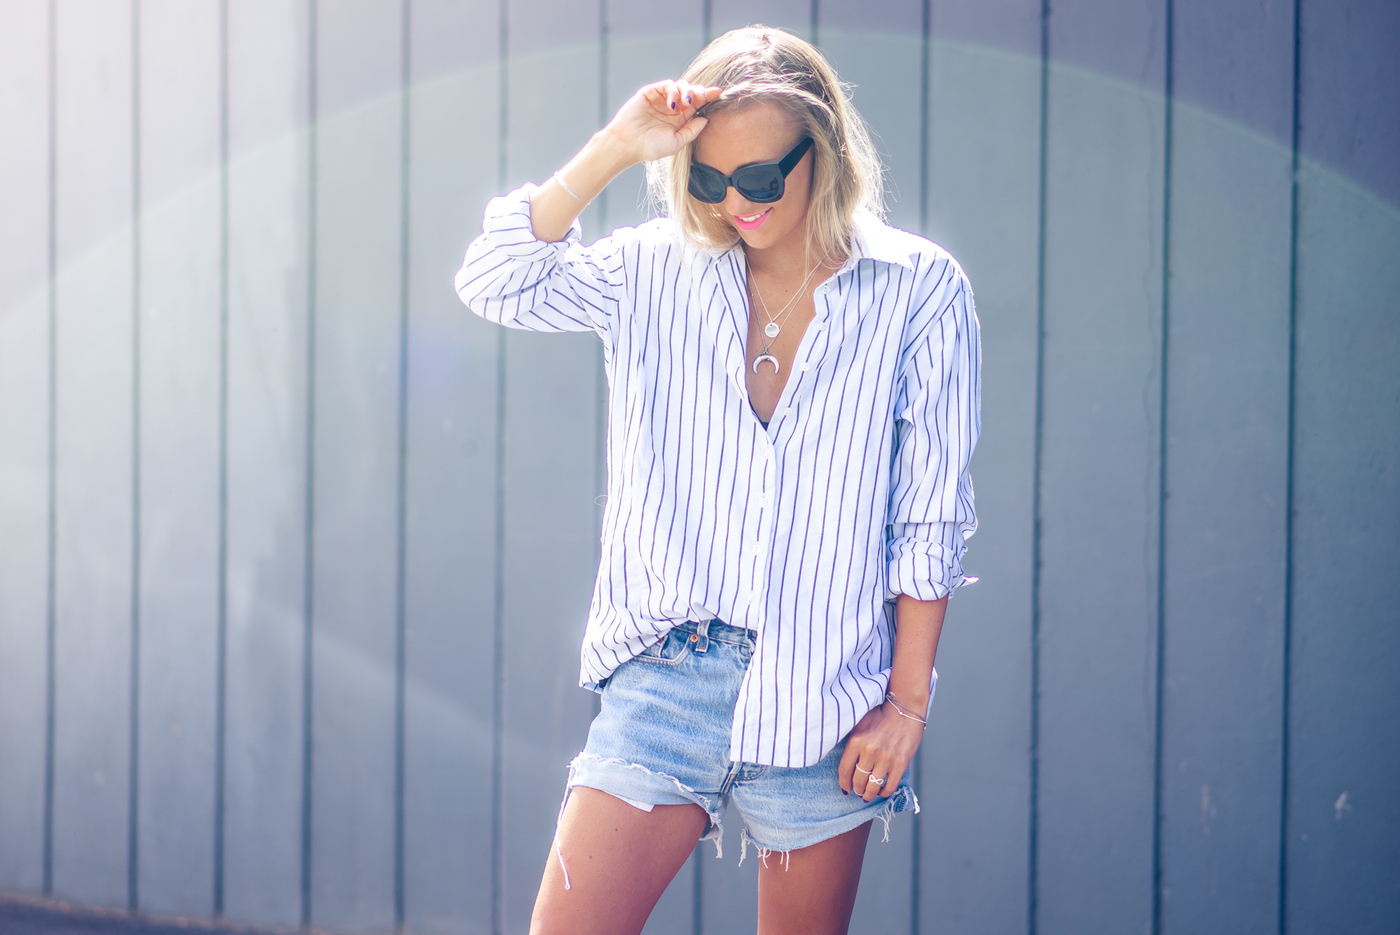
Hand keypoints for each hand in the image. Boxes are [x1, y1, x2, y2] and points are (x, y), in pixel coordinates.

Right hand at [605, 79, 722, 163]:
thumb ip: (691, 131)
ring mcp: (661, 99)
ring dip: (687, 90)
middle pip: (691, 93)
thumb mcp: (677, 142)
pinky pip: (666, 85)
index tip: (718, 93)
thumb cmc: (651, 147)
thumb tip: (706, 119)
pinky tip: (673, 103)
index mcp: (680, 119)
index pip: (697, 105)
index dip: (707, 98)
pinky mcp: (650, 93)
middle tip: (704, 96)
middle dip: (700, 92)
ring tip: (687, 102)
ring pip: (681, 86)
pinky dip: (673, 91)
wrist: (628, 144)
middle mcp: (672, 108)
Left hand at [837, 700, 924, 801]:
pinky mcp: (901, 763)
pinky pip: (890, 786)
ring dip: (869, 794)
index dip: (843, 783)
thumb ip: (851, 742)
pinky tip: (882, 791)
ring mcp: (886, 758)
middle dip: (857, 789)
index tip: (845, 788)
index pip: (844, 770)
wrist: (905, 709)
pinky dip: (885, 792)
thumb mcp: (859, 724)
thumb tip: (845, 762)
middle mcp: (870, 751)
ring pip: (873, 786)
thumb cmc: (880, 715)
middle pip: (858, 780)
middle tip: (858, 791)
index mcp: (856, 741)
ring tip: (868, 795)